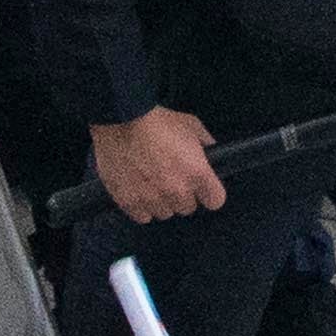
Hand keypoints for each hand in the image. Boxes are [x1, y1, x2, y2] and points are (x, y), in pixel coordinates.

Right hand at [91, 108, 228, 224]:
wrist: (120, 120)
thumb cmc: (156, 120)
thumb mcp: (190, 124)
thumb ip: (205, 141)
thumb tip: (211, 150)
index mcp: (197, 173)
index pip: (215, 201)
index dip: (209, 193)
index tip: (203, 188)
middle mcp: (177, 190)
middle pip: (188, 208)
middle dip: (183, 195)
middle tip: (172, 179)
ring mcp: (152, 198)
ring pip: (165, 212)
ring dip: (162, 202)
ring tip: (153, 184)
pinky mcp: (129, 202)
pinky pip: (142, 216)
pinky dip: (142, 207)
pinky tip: (139, 192)